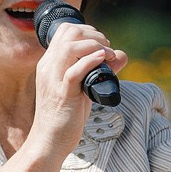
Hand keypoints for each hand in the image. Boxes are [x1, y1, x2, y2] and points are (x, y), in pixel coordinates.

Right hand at [31, 20, 126, 157]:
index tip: (102, 43)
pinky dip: (91, 61)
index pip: (64, 30)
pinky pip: (74, 72)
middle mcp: (48, 67)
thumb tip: (121, 55)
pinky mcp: (62, 95)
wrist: (49, 141)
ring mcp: (53, 80)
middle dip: (93, 34)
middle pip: (68, 33)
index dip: (87, 30)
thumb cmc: (66, 116)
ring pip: (70, 47)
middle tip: (107, 48)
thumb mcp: (82, 88)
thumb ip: (99, 70)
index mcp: (50, 63)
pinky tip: (104, 60)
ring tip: (108, 55)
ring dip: (94, 45)